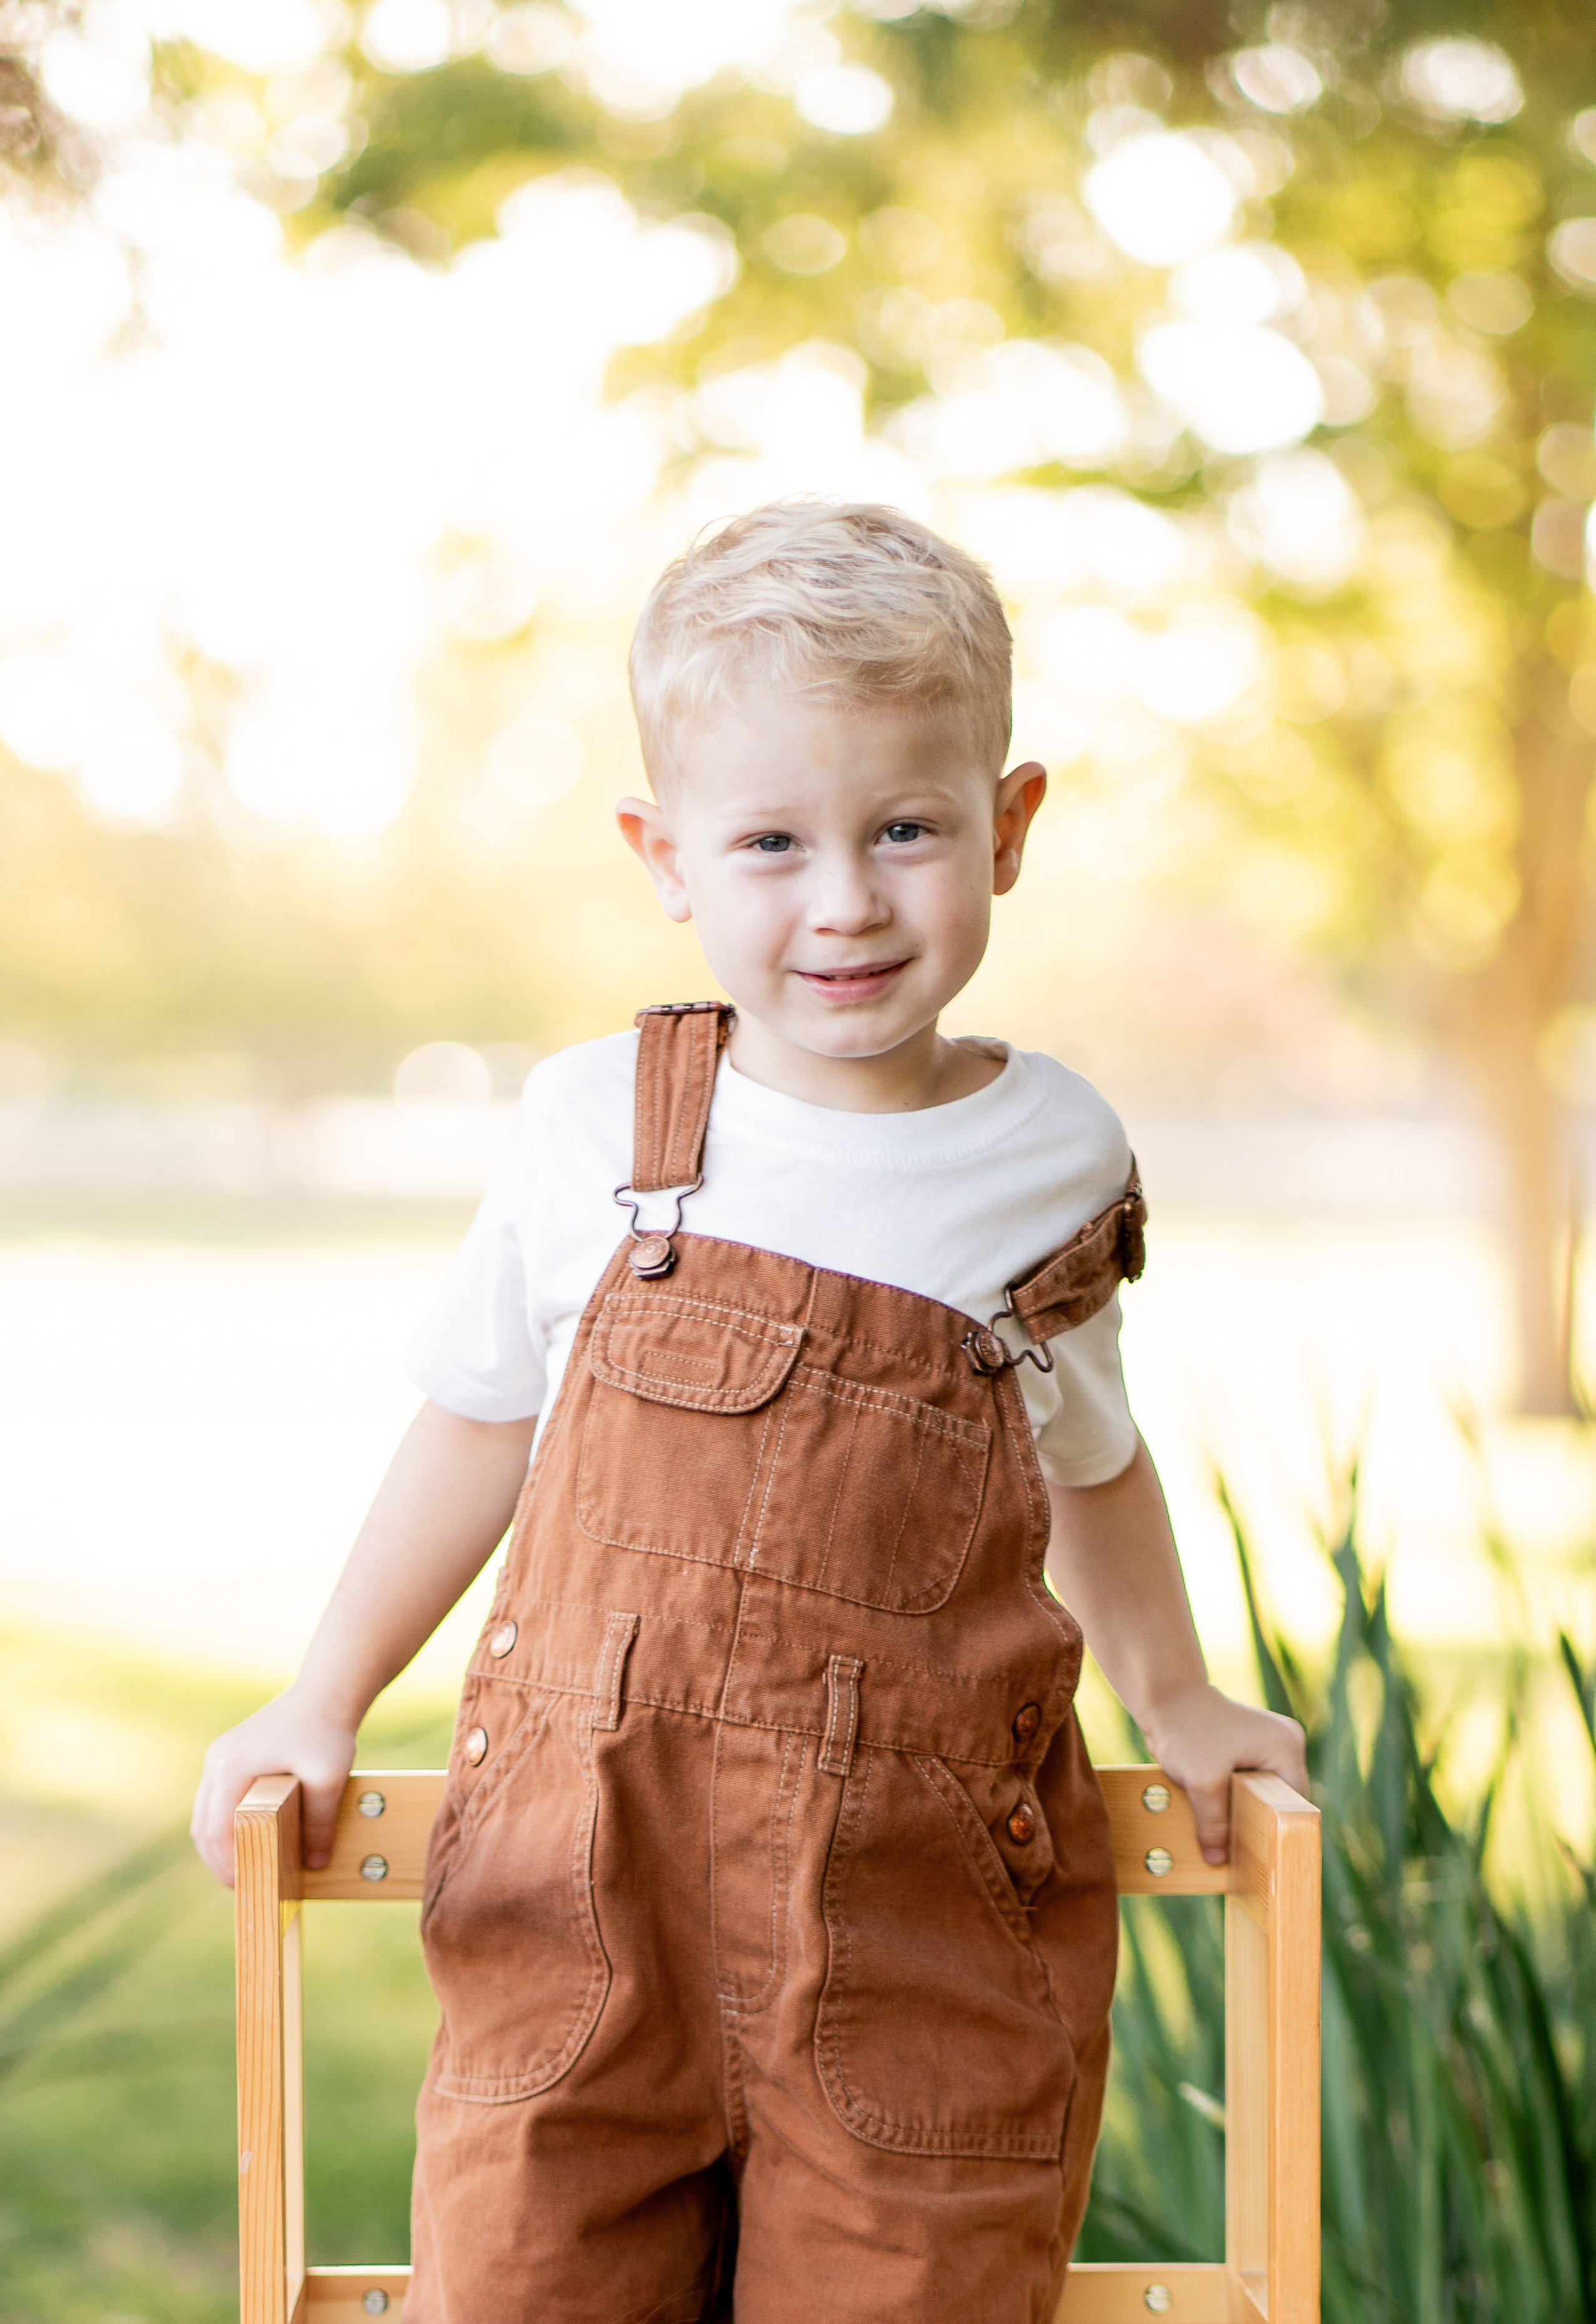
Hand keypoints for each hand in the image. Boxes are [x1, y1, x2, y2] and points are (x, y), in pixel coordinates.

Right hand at [190, 1687, 357, 1887]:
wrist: (327, 1691)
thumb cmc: (327, 1731)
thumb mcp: (330, 1778)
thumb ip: (321, 1823)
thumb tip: (314, 1865)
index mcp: (232, 1767)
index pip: (216, 1830)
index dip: (228, 1864)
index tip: (247, 1888)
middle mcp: (218, 1761)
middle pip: (203, 1826)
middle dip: (220, 1861)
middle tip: (244, 1888)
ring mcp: (221, 1757)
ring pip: (206, 1815)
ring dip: (220, 1845)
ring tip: (245, 1871)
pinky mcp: (231, 1756)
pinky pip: (218, 1801)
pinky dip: (226, 1826)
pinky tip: (247, 1842)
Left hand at [1141, 1682, 1307, 1865]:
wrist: (1163, 1698)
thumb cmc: (1186, 1729)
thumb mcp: (1202, 1781)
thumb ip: (1213, 1824)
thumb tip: (1217, 1861)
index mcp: (1287, 1747)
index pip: (1294, 1804)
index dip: (1277, 1833)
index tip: (1262, 1860)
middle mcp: (1283, 1747)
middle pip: (1277, 1802)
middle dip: (1257, 1827)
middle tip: (1242, 1859)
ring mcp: (1265, 1749)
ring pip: (1259, 1797)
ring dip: (1241, 1817)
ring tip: (1228, 1846)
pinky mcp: (1246, 1753)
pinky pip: (1245, 1788)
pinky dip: (1230, 1804)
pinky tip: (1216, 1825)